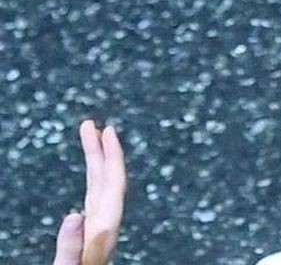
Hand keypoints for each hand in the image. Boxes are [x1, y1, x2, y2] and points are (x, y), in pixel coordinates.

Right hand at [52, 122, 125, 264]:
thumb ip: (71, 250)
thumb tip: (75, 214)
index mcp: (103, 235)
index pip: (114, 187)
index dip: (113, 157)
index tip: (107, 130)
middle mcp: (103, 233)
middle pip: (107, 184)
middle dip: (102, 153)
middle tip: (92, 125)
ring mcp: (96, 239)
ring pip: (99, 194)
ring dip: (95, 166)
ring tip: (88, 141)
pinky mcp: (87, 247)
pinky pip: (93, 209)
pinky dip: (90, 189)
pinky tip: (88, 187)